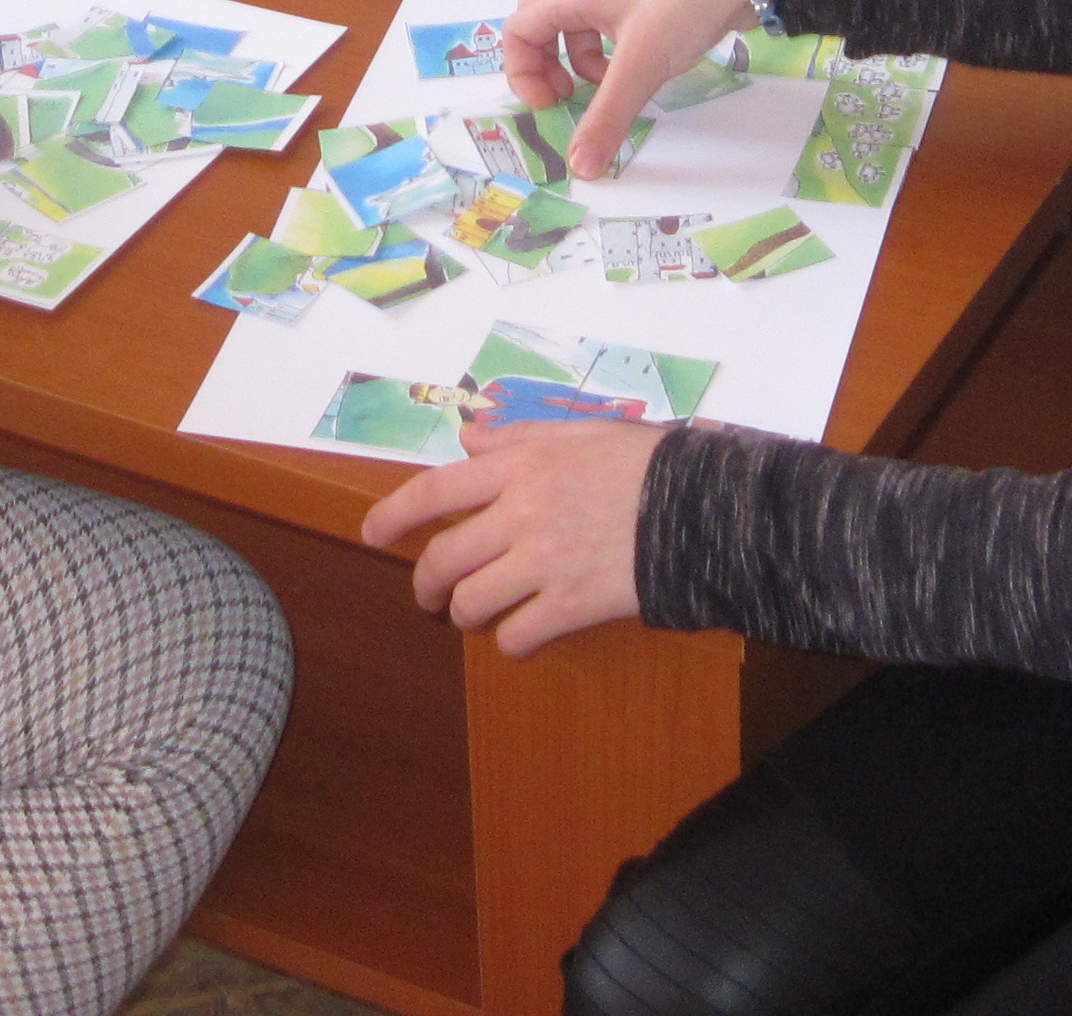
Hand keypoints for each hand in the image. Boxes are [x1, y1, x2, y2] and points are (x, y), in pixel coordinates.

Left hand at [359, 418, 665, 655]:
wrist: (702, 508)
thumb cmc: (644, 463)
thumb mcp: (579, 430)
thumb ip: (517, 434)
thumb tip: (468, 438)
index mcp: (519, 465)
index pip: (433, 492)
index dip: (392, 515)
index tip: (370, 534)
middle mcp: (520, 514)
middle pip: (443, 558)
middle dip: (424, 584)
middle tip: (427, 597)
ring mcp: (543, 563)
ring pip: (471, 603)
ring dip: (463, 614)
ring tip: (473, 615)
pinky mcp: (571, 605)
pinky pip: (516, 636)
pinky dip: (510, 641)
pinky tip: (520, 633)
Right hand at [495, 0, 751, 176]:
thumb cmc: (681, 5)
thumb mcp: (640, 66)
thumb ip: (607, 117)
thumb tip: (580, 168)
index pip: (517, 30)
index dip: (522, 72)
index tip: (550, 104)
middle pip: (540, 27)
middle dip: (544, 68)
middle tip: (565, 99)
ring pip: (577, 32)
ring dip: (579, 66)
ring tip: (607, 93)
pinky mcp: (647, 4)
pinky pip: (609, 33)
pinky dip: (611, 59)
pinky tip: (638, 77)